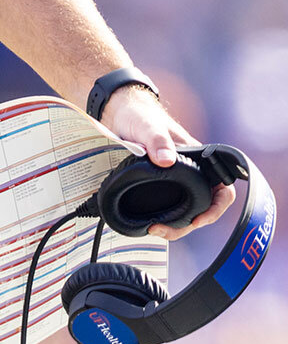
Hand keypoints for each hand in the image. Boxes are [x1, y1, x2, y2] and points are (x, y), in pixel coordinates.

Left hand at [101, 86, 236, 239]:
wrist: (120, 112)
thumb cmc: (140, 116)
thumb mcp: (148, 127)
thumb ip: (157, 141)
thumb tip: (166, 161)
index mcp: (199, 160)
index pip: (223, 189)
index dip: (217, 208)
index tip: (199, 219)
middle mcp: (192, 172)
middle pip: (205, 207)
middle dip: (191, 224)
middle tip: (165, 230)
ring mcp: (177, 180)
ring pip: (188, 210)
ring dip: (177, 225)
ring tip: (156, 230)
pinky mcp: (160, 184)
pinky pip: (171, 206)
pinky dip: (166, 218)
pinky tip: (151, 224)